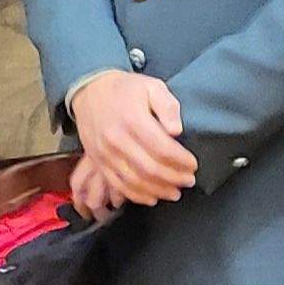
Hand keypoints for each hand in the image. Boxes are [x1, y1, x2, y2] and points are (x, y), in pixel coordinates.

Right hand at [70, 72, 197, 212]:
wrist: (90, 91)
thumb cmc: (125, 90)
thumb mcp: (152, 86)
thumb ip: (168, 106)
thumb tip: (176, 131)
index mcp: (132, 119)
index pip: (162, 148)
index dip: (181, 161)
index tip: (193, 164)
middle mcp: (117, 139)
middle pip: (150, 168)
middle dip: (174, 178)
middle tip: (189, 180)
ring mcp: (105, 154)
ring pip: (134, 181)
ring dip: (158, 190)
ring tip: (175, 192)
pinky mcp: (98, 162)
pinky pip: (117, 185)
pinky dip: (136, 196)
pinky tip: (152, 198)